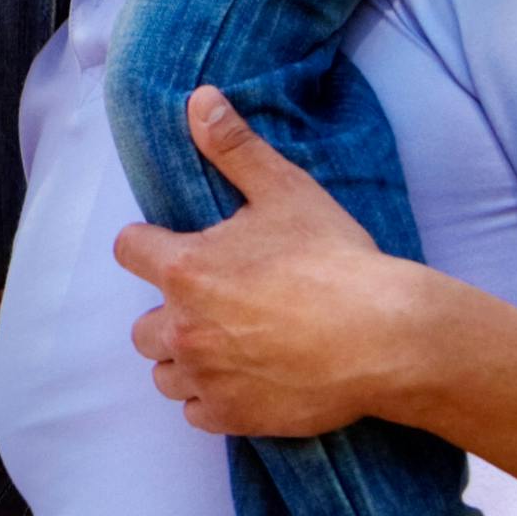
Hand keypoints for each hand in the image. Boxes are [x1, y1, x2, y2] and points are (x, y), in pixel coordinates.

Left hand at [117, 90, 442, 440]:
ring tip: (229, 342)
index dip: (151, 246)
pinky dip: (212, 398)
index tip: (179, 248)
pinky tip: (244, 379)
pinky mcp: (232, 417)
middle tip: (218, 302)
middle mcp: (182, 327)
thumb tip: (198, 99)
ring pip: (165, 371)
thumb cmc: (336, 261)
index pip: (128, 250)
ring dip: (186, 358)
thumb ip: (235, 148)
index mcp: (184, 269)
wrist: (388, 338)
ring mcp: (205, 377)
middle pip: (142, 323)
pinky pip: (195, 411)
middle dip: (171, 311)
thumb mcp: (286, 192)